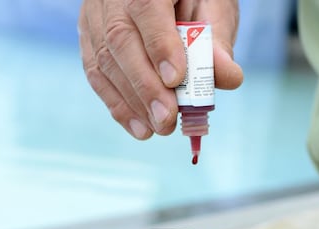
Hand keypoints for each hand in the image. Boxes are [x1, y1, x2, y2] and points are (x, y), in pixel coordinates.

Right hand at [78, 0, 243, 139]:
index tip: (174, 79)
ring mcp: (95, 14)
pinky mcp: (89, 36)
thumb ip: (217, 42)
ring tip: (159, 127)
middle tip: (166, 118)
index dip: (159, 45)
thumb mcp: (215, 8)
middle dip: (145, 85)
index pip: (146, 8)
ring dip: (132, 101)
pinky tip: (140, 126)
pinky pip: (96, 72)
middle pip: (120, 39)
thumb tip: (229, 77)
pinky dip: (118, 104)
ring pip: (104, 59)